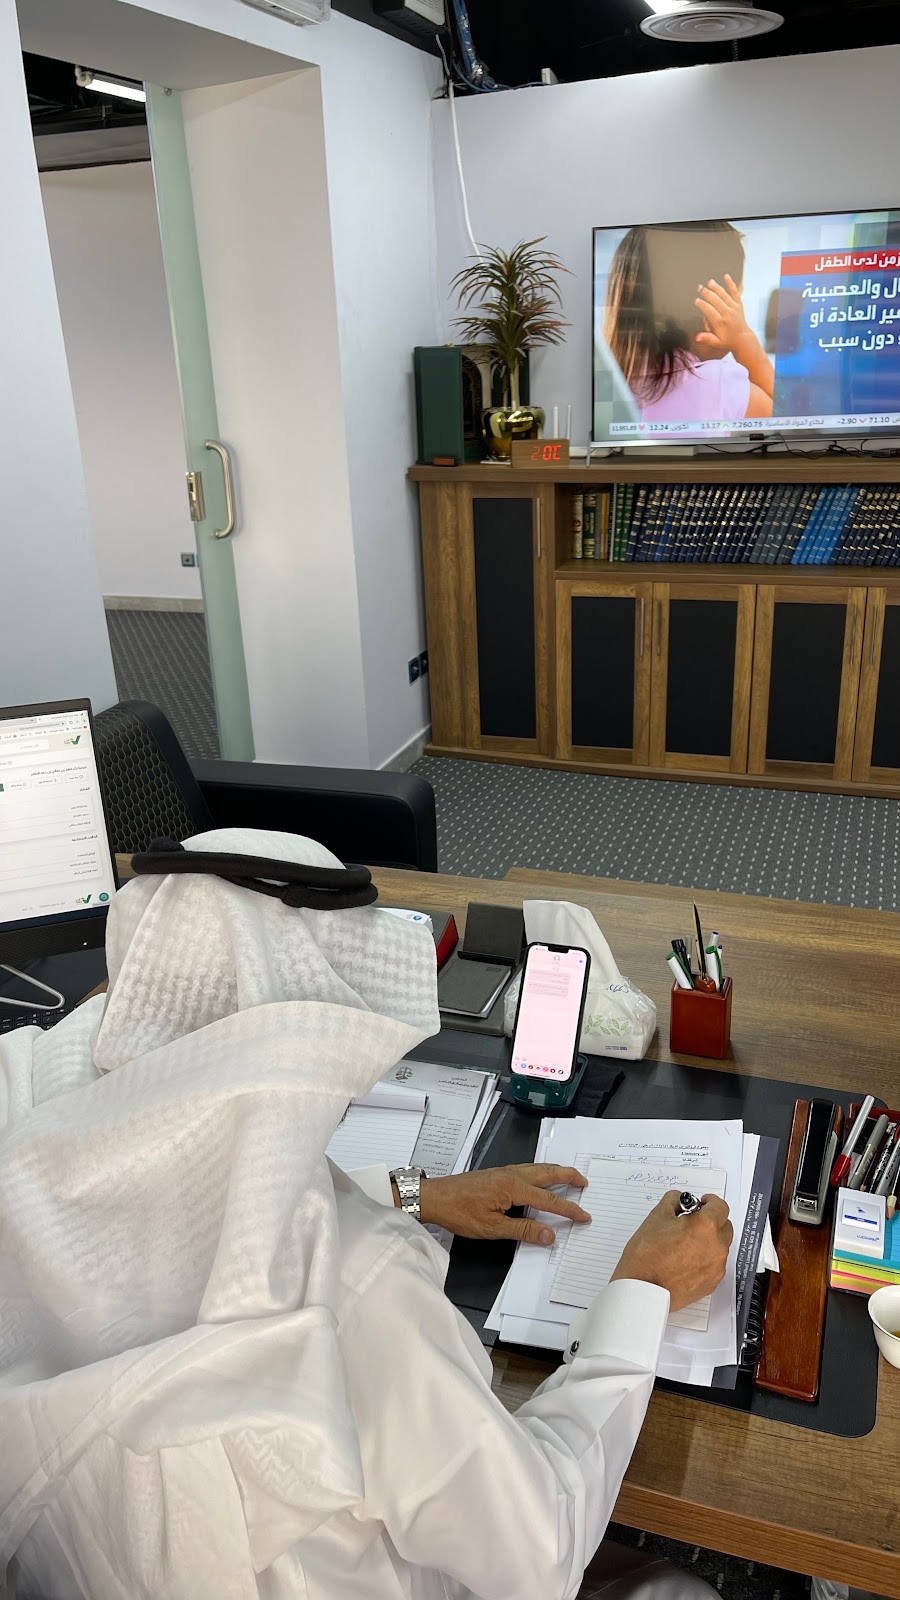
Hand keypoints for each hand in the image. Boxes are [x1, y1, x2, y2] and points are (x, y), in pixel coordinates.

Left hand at [417, 1165, 590, 1245]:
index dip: (568, 1209)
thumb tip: (549, 1235)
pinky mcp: (497, 1174)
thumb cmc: (460, 1212)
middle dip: (568, 1176)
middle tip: (585, 1182)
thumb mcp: (493, 1227)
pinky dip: (541, 1172)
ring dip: (556, 1172)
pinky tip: (540, 1178)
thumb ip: (523, 1230)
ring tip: (569, 1177)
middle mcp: (511, 1174)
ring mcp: (504, 1172)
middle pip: (547, 1173)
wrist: (435, 1197)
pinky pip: (526, 1169)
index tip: (584, 1216)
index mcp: (513, 1187)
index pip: (549, 1199)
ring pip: (537, 1168)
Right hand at [610, 1191, 732, 1312]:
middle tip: (691, 1222)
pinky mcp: (711, 1283)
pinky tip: (685, 1261)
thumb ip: (674, 1200)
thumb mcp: (656, 1216)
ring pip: (720, 1246)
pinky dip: (705, 1259)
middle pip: (724, 1226)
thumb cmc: (647, 1254)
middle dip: (711, 1221)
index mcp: (706, 1226)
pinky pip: (714, 1264)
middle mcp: (717, 1246)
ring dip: (709, 1240)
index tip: (702, 1203)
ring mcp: (716, 1267)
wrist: (644, 1289)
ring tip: (685, 1244)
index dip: (710, 1201)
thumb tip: (682, 1201)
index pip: (720, 1206)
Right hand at [694, 274, 751, 357]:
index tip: (696, 301)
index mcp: (720, 323)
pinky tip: (726, 276)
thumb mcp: (716, 343)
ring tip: (710, 282)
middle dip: (707, 293)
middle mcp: (727, 314)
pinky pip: (735, 292)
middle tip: (699, 288)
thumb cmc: (728, 340)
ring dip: (716, 287)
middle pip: (716, 301)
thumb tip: (697, 337)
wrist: (743, 338)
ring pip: (724, 295)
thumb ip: (707, 338)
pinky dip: (731, 284)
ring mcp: (734, 308)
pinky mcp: (738, 304)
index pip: (709, 311)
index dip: (702, 305)